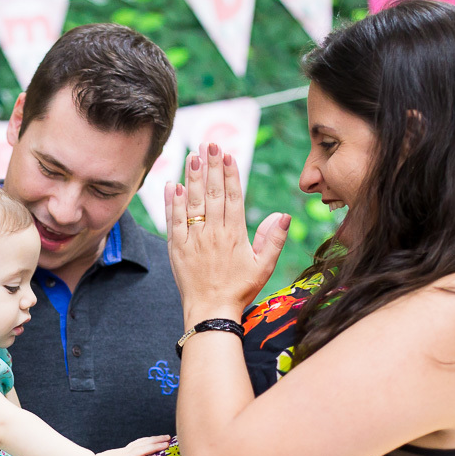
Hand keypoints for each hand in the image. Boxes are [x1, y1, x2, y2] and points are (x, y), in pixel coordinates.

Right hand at [93, 435, 170, 455]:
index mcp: (123, 452)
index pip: (139, 443)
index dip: (150, 440)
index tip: (160, 438)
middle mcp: (125, 453)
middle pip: (144, 443)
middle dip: (157, 440)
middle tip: (168, 437)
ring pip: (143, 450)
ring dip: (156, 446)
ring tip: (166, 445)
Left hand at [165, 142, 289, 323]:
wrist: (211, 312)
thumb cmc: (240, 290)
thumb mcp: (264, 266)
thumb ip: (274, 239)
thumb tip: (282, 214)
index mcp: (235, 235)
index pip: (233, 197)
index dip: (230, 173)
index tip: (228, 154)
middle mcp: (213, 233)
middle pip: (213, 193)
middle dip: (211, 167)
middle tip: (209, 144)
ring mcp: (193, 240)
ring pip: (193, 203)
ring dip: (192, 178)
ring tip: (192, 156)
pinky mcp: (177, 248)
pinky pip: (174, 221)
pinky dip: (172, 203)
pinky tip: (173, 185)